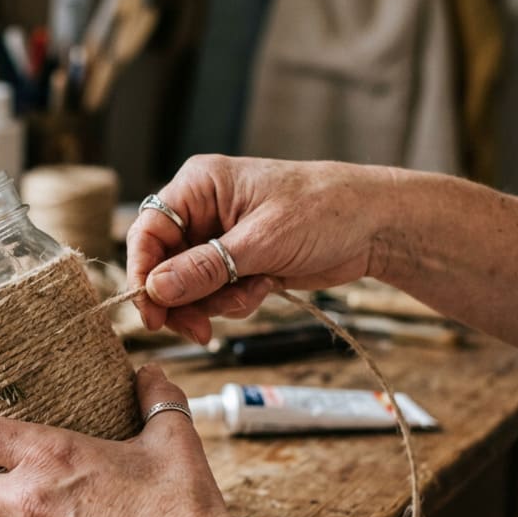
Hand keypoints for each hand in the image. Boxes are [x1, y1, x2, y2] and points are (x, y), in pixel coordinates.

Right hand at [127, 156, 392, 342]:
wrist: (375, 225)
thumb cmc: (324, 211)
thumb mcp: (262, 241)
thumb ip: (206, 267)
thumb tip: (156, 289)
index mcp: (199, 187)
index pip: (148, 232)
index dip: (142, 273)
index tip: (150, 312)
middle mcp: (202, 211)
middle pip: (162, 266)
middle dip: (182, 299)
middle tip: (199, 329)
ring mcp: (218, 239)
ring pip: (188, 286)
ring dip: (216, 302)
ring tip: (254, 293)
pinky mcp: (236, 262)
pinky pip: (215, 294)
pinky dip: (236, 301)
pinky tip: (266, 288)